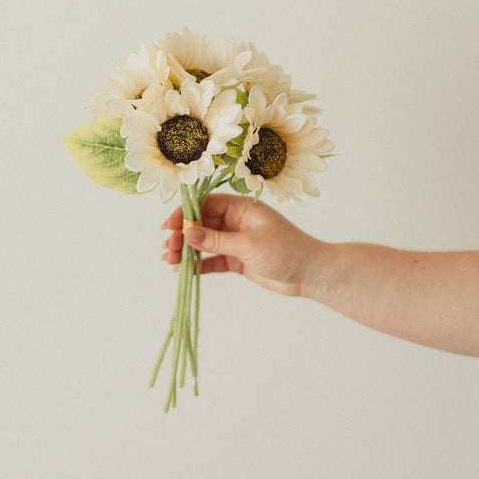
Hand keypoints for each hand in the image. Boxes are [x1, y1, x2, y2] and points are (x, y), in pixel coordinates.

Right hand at [162, 193, 320, 296]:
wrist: (311, 274)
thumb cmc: (287, 251)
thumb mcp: (249, 244)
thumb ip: (217, 240)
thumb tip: (188, 233)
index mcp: (242, 208)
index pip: (207, 204)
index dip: (186, 214)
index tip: (169, 227)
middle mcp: (237, 222)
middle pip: (202, 224)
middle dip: (183, 235)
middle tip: (168, 248)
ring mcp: (237, 241)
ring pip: (204, 243)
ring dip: (187, 250)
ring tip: (169, 260)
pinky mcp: (238, 260)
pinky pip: (213, 260)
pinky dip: (198, 264)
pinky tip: (183, 270)